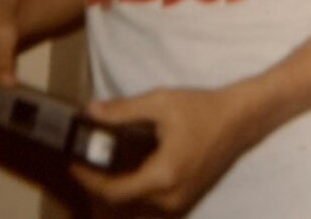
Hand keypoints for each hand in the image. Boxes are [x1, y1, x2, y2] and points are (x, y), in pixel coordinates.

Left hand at [70, 86, 248, 215]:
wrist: (238, 120)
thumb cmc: (201, 108)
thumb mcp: (160, 102)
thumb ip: (124, 110)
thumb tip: (91, 111)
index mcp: (162, 176)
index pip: (114, 192)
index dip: (88, 180)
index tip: (73, 162)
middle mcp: (170, 198)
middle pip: (121, 205)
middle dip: (97, 189)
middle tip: (82, 164)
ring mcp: (179, 202)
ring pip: (135, 208)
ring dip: (114, 194)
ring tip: (98, 168)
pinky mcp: (184, 199)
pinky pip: (149, 204)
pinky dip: (131, 193)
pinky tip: (124, 172)